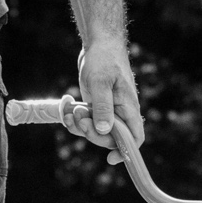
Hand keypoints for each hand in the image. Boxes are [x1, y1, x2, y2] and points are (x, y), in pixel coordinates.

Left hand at [62, 38, 143, 163]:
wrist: (99, 44)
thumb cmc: (104, 59)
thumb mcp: (100, 82)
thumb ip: (103, 107)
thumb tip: (104, 131)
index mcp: (128, 108)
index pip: (134, 137)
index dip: (126, 151)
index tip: (111, 158)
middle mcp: (120, 112)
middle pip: (110, 138)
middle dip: (92, 134)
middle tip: (80, 119)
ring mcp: (107, 110)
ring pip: (95, 131)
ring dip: (80, 127)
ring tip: (71, 111)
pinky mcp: (95, 107)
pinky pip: (86, 122)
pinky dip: (75, 120)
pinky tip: (67, 109)